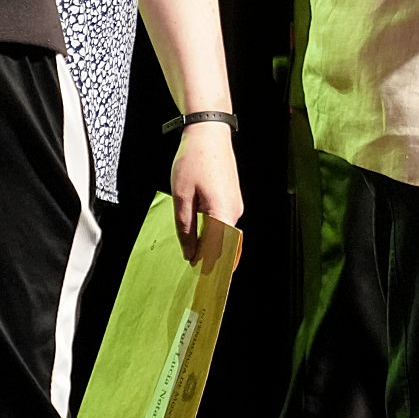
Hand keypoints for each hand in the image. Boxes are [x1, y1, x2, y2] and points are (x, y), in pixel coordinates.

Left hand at [168, 122, 242, 264]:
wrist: (209, 132)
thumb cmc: (193, 160)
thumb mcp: (182, 196)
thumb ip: (186, 227)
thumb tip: (190, 254)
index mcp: (224, 212)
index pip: (221, 251)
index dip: (211, 269)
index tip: (201, 285)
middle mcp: (235, 211)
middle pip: (226, 246)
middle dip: (214, 262)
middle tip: (198, 278)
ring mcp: (236, 204)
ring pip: (226, 235)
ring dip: (214, 248)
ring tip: (198, 261)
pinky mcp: (232, 198)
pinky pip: (226, 224)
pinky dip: (216, 235)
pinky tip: (202, 240)